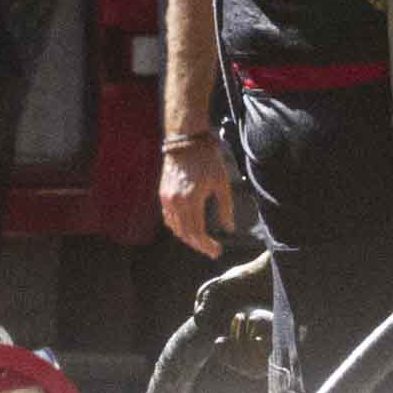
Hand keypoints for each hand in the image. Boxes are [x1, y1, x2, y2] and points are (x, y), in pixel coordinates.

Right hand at [159, 137, 235, 257]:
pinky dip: (178, 227)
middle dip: (199, 245)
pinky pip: (168, 218)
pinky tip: (188, 229)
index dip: (207, 245)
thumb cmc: (207, 160)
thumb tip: (229, 228)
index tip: (217, 251)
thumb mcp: (222, 183)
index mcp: (191, 200)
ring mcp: (166, 199)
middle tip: (211, 251)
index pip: (197, 232)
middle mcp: (175, 202)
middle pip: (185, 234)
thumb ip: (225, 208)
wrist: (185, 141)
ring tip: (202, 242)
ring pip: (175, 228)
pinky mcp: (162, 194)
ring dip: (188, 238)